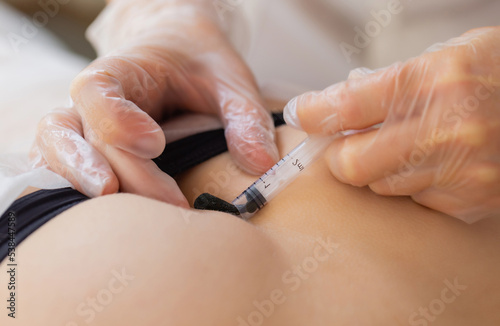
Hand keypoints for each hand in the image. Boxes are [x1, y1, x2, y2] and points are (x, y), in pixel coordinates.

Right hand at [31, 0, 278, 205]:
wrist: (177, 48)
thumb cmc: (200, 62)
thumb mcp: (230, 80)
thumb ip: (245, 117)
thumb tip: (261, 166)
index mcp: (122, 71)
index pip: (99, 93)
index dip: (119, 122)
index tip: (156, 144)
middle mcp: (92, 98)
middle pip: (87, 137)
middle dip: (126, 175)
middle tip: (172, 206)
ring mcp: (83, 123)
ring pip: (53, 148)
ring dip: (78, 182)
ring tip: (119, 218)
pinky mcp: (86, 146)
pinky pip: (58, 165)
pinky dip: (71, 189)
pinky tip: (107, 219)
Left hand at [284, 27, 499, 222]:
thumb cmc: (498, 73)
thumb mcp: (446, 56)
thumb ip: (388, 83)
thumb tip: (335, 103)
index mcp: (434, 79)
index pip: (347, 105)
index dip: (314, 112)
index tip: (302, 115)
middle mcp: (447, 127)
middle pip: (352, 163)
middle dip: (342, 154)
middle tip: (348, 142)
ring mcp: (462, 169)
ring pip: (381, 186)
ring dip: (380, 169)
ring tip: (406, 146)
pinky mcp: (473, 199)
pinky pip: (415, 199)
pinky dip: (413, 184)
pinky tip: (435, 162)